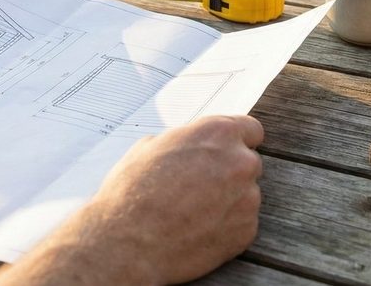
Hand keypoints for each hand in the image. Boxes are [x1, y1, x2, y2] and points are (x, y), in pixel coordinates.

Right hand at [0, 115, 264, 284]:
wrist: (120, 242)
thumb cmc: (123, 191)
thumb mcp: (146, 150)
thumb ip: (178, 141)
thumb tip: (185, 137)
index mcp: (213, 132)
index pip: (249, 128)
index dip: (232, 142)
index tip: (222, 152)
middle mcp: (236, 161)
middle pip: (248, 162)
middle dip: (227, 173)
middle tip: (197, 189)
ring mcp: (243, 198)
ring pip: (245, 195)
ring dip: (226, 202)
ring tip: (188, 214)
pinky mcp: (243, 232)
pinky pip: (242, 226)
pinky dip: (225, 230)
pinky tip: (193, 233)